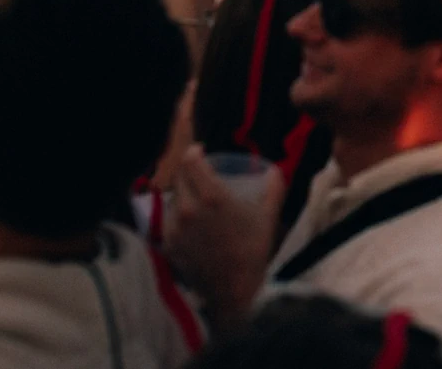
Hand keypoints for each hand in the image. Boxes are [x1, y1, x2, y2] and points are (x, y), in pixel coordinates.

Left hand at [165, 146, 284, 328]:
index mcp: (211, 197)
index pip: (190, 161)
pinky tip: (193, 223)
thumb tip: (273, 169)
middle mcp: (188, 209)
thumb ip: (273, 187)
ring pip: (173, 198)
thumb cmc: (254, 250)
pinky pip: (170, 220)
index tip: (201, 151)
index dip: (194, 152)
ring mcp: (175, 228)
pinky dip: (179, 216)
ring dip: (183, 193)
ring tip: (197, 200)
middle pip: (179, 177)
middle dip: (189, 172)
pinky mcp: (168, 244)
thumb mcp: (269, 215)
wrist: (234, 290)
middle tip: (201, 175)